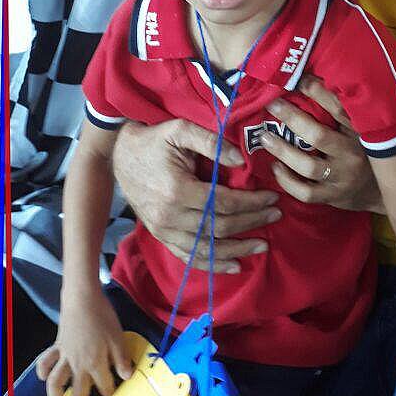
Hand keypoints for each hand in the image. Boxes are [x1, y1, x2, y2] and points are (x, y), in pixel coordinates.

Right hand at [36, 288, 132, 395]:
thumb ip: (122, 359)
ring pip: (56, 385)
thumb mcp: (118, 337)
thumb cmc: (103, 317)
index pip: (104, 386)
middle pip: (79, 394)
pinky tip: (46, 378)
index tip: (115, 392)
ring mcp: (65, 357)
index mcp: (96, 363)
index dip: (111, 391)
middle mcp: (78, 365)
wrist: (82, 299)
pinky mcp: (56, 347)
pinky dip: (43, 372)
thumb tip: (127, 377)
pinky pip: (45, 363)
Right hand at [112, 119, 282, 272]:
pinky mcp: (161, 237)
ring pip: (207, 248)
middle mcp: (170, 216)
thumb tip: (240, 159)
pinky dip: (213, 265)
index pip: (224, 203)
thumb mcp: (180, 130)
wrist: (120, 156)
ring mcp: (164, 230)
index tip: (272, 197)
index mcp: (177, 190)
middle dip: (252, 222)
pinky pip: (190, 257)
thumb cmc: (154, 141)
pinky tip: (235, 265)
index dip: (251, 202)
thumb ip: (210, 141)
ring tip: (263, 245)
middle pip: (220, 226)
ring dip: (238, 249)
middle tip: (276, 215)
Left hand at [261, 74, 383, 211]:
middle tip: (272, 105)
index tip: (298, 79)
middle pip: (319, 136)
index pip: (339, 109)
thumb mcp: (359, 127)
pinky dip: (287, 181)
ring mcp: (343, 178)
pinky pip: (306, 192)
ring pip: (308, 166)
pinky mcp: (332, 197)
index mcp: (360, 131)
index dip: (318, 92)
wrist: (379, 190)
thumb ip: (340, 110)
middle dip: (292, 118)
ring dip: (283, 151)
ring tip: (266, 137)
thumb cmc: (362, 149)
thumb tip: (310, 76)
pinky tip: (276, 168)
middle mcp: (353, 154)